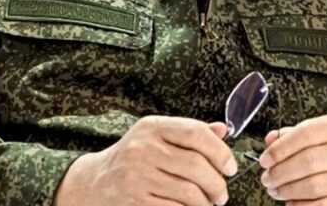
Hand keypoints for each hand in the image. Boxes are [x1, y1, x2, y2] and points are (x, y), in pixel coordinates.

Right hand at [55, 116, 238, 205]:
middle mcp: (143, 148)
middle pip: (197, 166)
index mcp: (152, 127)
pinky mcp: (135, 200)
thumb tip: (223, 130)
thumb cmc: (134, 157)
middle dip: (217, 184)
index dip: (220, 151)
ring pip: (189, 192)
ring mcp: (137, 175)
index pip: (195, 132)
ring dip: (206, 202)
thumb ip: (189, 133)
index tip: (230, 168)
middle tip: (221, 194)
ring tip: (208, 203)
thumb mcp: (156, 137)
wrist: (96, 181)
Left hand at [258, 112, 326, 205]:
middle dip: (280, 172)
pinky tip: (291, 202)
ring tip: (275, 190)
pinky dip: (301, 205)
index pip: (306, 133)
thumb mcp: (320, 136)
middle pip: (308, 161)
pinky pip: (322, 205)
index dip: (280, 148)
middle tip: (267, 178)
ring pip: (313, 185)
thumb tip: (270, 140)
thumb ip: (293, 135)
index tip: (265, 159)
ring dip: (287, 190)